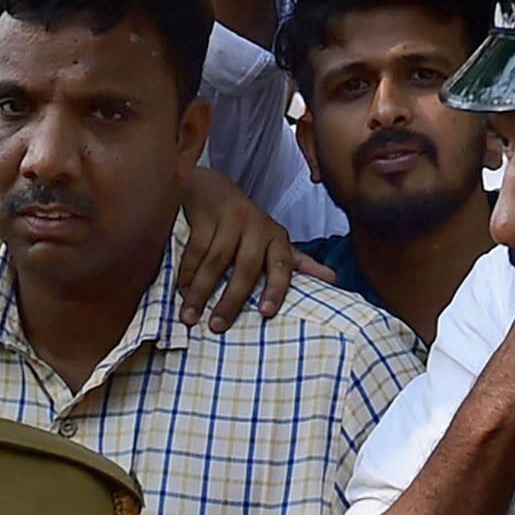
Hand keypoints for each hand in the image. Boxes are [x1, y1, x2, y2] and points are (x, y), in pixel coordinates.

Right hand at [172, 165, 301, 328]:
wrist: (212, 187)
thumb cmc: (246, 224)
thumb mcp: (273, 240)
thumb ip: (297, 261)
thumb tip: (333, 280)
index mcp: (276, 237)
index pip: (282, 266)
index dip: (276, 289)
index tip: (266, 313)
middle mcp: (257, 226)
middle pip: (246, 268)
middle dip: (231, 300)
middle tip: (217, 327)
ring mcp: (231, 218)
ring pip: (216, 261)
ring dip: (201, 292)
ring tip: (190, 317)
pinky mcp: (206, 214)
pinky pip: (195, 250)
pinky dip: (187, 274)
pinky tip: (181, 292)